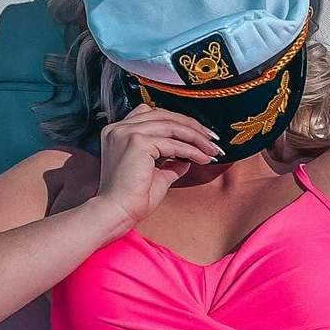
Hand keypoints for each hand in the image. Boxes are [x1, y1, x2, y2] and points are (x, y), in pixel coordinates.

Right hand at [94, 103, 222, 225]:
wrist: (116, 213)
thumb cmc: (132, 199)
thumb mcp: (156, 174)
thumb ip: (170, 162)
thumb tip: (189, 157)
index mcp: (119, 132)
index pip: (154, 115)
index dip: (179, 122)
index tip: (200, 135)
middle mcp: (120, 128)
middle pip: (164, 116)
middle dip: (192, 127)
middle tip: (213, 139)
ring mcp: (126, 132)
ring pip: (171, 126)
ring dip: (196, 137)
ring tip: (212, 150)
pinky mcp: (137, 142)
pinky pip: (172, 143)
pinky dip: (191, 150)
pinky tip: (202, 159)